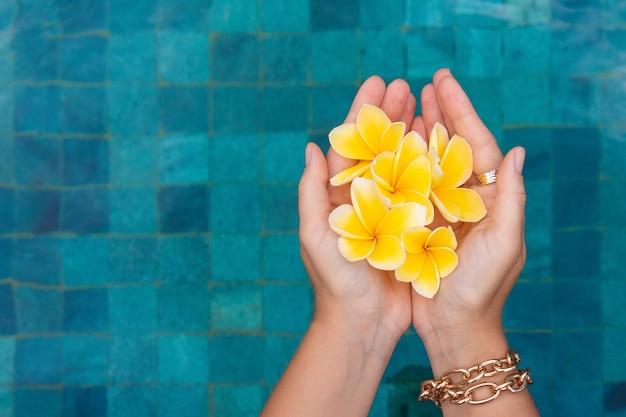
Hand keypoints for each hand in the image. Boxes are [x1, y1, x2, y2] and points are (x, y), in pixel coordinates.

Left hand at [298, 76, 418, 346]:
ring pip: (404, 162)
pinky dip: (432, 166)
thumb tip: (312, 146)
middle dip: (391, 115)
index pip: (352, 145)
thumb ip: (312, 192)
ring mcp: (392, 211)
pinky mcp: (413, 227)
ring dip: (413, 132)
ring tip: (426, 104)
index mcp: (340, 196)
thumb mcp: (315, 235)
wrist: (363, 324)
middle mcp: (366, 199)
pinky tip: (443, 145)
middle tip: (405, 86)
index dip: (363, 112)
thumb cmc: (335, 282)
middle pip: (380, 147)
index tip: (377, 83)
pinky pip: (424, 190)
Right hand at [410, 69, 526, 373]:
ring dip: (418, 131)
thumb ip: (511, 198)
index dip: (461, 109)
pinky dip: (400, 163)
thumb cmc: (482, 289)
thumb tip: (517, 151)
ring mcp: (440, 210)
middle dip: (439, 113)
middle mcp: (465, 198)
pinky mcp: (417, 223)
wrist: (454, 327)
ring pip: (428, 161)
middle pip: (452, 145)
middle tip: (424, 84)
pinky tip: (389, 144)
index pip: (477, 143)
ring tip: (406, 104)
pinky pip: (408, 186)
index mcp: (490, 198)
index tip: (443, 81)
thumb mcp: (505, 243)